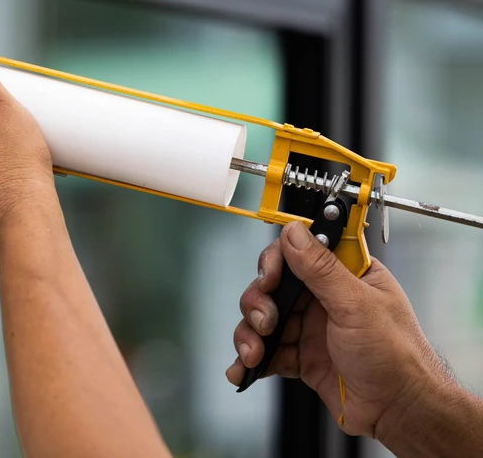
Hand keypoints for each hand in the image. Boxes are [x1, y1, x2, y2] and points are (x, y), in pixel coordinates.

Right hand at [226, 222, 449, 439]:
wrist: (400, 411)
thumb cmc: (397, 357)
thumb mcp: (357, 305)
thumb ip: (322, 269)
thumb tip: (294, 232)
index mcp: (345, 276)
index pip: (299, 253)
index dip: (276, 262)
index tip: (269, 280)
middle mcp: (325, 299)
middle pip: (273, 286)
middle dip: (259, 303)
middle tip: (265, 322)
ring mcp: (311, 329)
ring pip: (263, 318)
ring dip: (251, 334)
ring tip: (255, 354)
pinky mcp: (302, 358)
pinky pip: (267, 352)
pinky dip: (251, 360)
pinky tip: (244, 369)